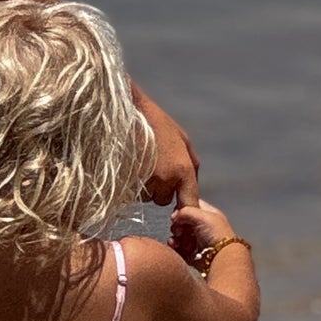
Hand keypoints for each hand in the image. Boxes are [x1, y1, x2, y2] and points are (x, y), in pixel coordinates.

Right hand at [134, 91, 199, 207]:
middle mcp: (166, 180)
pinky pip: (131, 193)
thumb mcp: (182, 139)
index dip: (185, 208)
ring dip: (144, 185)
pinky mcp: (127, 182)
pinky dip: (130, 183)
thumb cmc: (156, 121)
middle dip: (159, 188)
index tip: (181, 211)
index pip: (189, 202)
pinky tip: (130, 164)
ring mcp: (146, 182)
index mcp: (183, 170)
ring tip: (140, 161)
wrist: (128, 109)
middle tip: (153, 165)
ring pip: (146, 196)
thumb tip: (194, 186)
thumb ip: (191, 164)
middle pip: (163, 200)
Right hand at [169, 201, 235, 269]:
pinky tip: (175, 245)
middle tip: (180, 229)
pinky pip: (178, 248)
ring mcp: (197, 240)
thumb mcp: (202, 216)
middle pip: (183, 221)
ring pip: (179, 235)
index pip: (192, 205)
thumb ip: (185, 211)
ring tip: (178, 239)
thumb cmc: (217, 236)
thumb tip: (174, 216)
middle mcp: (203, 227)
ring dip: (175, 236)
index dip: (182, 208)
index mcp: (208, 215)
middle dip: (178, 225)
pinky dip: (175, 246)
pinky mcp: (192, 253)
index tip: (177, 214)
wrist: (220, 258)